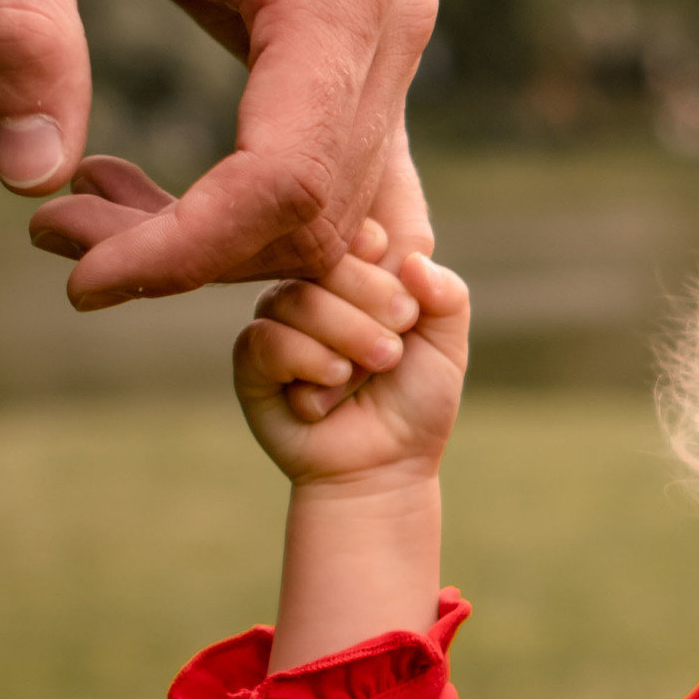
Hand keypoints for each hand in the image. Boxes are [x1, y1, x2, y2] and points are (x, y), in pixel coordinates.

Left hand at [0, 0, 436, 307]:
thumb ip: (16, 24)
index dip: (190, 254)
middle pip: (314, 217)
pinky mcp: (381, 73)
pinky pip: (342, 197)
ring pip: (331, 223)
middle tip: (63, 238)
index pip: (285, 180)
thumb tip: (32, 181)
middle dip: (190, 258)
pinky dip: (254, 233)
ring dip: (215, 251)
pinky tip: (165, 213)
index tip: (83, 282)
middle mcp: (393, 25)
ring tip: (98, 205)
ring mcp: (399, 52)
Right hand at [232, 228, 470, 489]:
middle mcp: (310, 290)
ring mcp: (276, 322)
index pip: (355, 233)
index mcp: (355, 276)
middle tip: (394, 351)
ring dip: (347, 339)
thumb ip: (447, 296)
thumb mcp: (446, 346)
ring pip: (297, 298)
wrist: (387, 464)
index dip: (381, 262)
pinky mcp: (252, 361)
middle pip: (326, 262)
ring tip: (369, 372)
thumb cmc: (415, 401)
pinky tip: (332, 387)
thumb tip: (415, 258)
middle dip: (372, 305)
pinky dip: (310, 363)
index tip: (407, 308)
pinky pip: (268, 340)